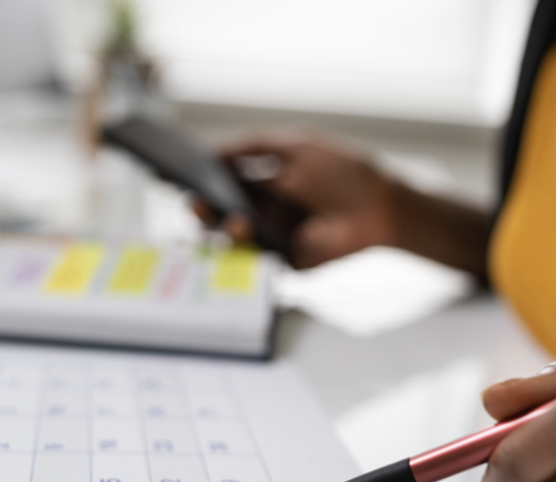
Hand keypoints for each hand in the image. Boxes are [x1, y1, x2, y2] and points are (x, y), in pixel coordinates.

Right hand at [192, 134, 400, 268]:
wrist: (381, 208)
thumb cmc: (345, 173)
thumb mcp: (296, 147)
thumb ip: (254, 146)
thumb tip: (211, 151)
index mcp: (264, 181)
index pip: (221, 181)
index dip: (197, 178)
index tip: (173, 172)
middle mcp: (264, 209)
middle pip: (219, 212)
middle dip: (202, 207)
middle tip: (194, 200)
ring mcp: (272, 236)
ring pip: (231, 237)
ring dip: (224, 227)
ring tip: (233, 219)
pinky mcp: (284, 261)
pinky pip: (255, 259)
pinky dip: (245, 249)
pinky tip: (245, 234)